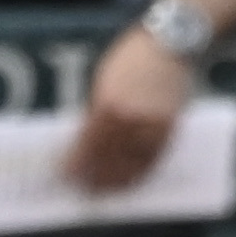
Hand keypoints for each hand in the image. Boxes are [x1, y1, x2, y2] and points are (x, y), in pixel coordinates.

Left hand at [62, 26, 191, 190]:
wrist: (172, 44)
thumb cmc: (132, 59)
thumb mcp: (104, 82)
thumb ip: (96, 111)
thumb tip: (83, 141)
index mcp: (107, 106)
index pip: (86, 145)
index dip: (75, 164)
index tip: (63, 177)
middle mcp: (130, 119)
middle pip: (108, 158)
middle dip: (93, 177)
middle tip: (82, 191)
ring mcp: (153, 124)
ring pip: (132, 163)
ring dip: (116, 180)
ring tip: (104, 192)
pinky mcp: (170, 126)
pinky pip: (154, 157)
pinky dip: (141, 172)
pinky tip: (131, 181)